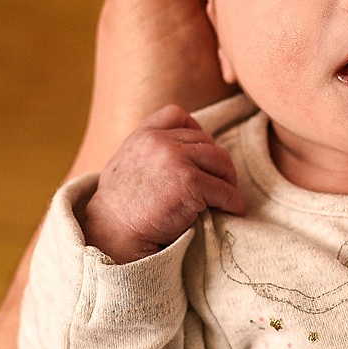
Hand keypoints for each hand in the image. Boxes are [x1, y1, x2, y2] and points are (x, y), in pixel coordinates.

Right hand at [81, 105, 245, 263]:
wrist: (114, 233)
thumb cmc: (120, 208)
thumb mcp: (125, 166)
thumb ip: (147, 153)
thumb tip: (179, 156)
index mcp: (143, 135)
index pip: (177, 115)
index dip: (195, 132)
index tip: (201, 154)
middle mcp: (159, 142)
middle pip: (206, 140)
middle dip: (216, 162)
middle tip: (221, 183)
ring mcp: (175, 160)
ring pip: (220, 160)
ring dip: (228, 179)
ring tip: (226, 195)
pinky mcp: (190, 183)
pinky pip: (224, 189)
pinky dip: (233, 200)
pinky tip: (233, 209)